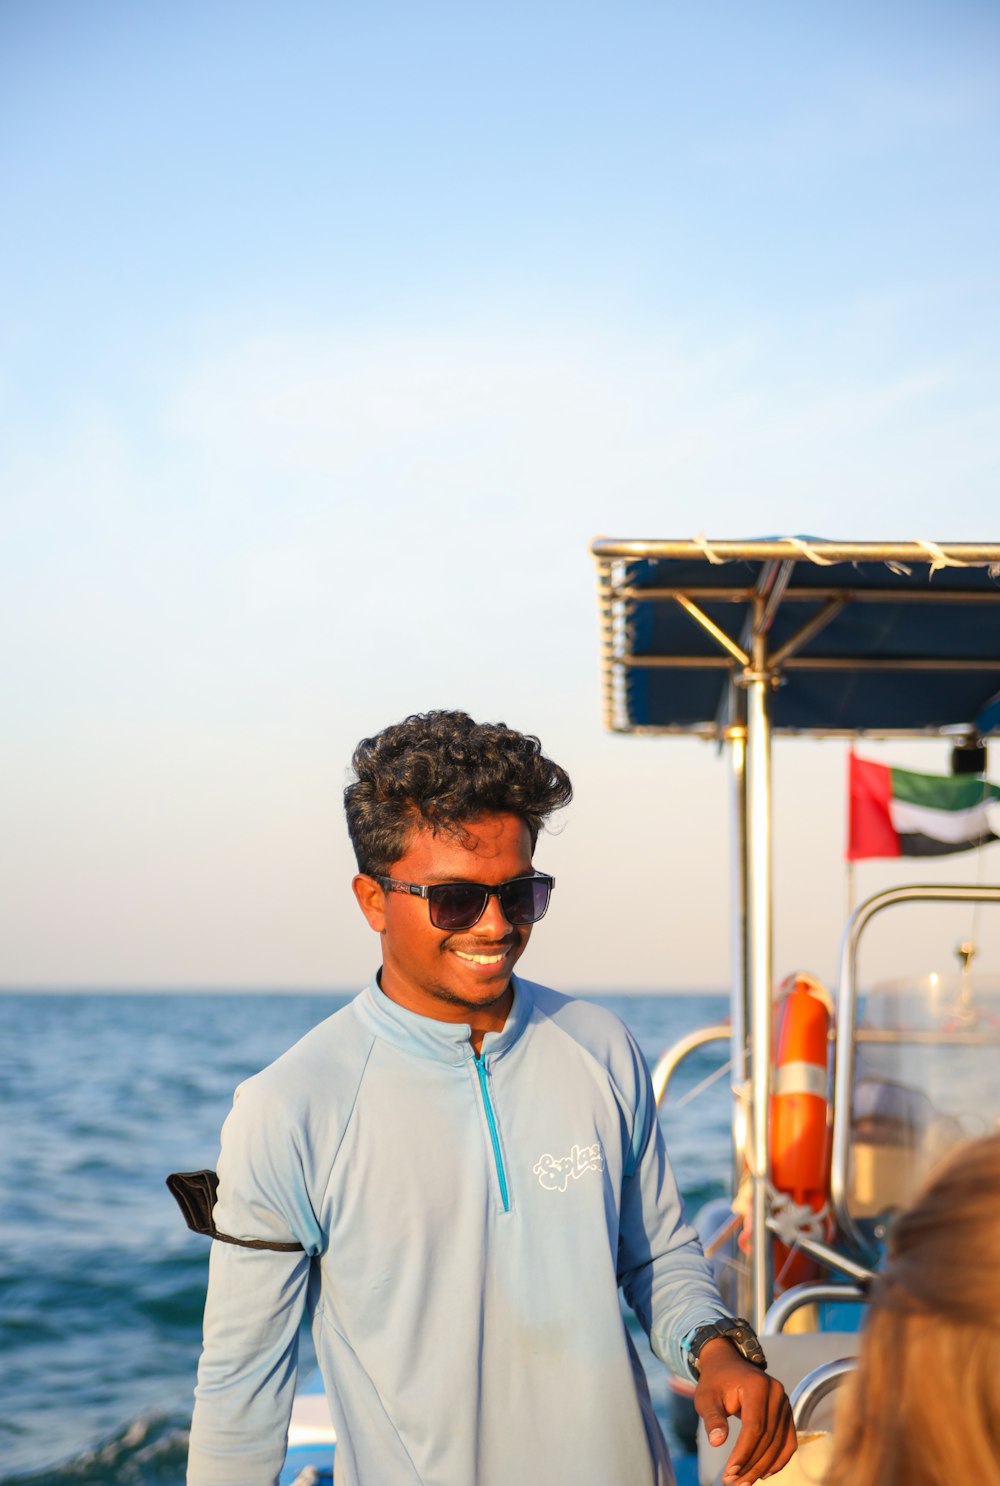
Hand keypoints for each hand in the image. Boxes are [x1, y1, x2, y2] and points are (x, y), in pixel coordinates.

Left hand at [693, 1338, 796, 1484]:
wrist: (727, 1364)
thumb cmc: (715, 1382)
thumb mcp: (706, 1397)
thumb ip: (712, 1417)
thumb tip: (716, 1442)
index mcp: (757, 1385)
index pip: (755, 1427)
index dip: (744, 1453)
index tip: (729, 1472)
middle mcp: (776, 1393)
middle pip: (768, 1438)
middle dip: (751, 1464)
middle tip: (734, 1482)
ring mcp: (785, 1402)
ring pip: (779, 1443)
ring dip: (763, 1467)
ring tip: (745, 1482)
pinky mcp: (787, 1412)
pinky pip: (788, 1441)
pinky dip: (778, 1460)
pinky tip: (763, 1473)